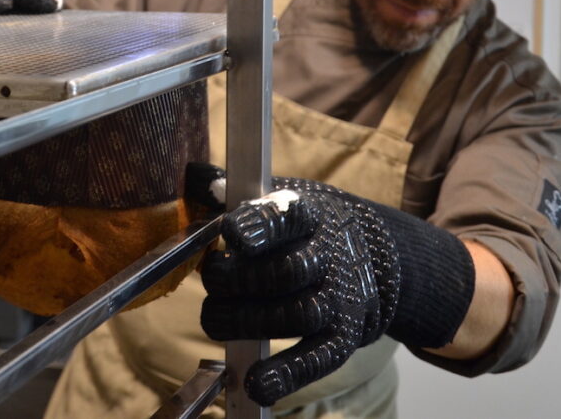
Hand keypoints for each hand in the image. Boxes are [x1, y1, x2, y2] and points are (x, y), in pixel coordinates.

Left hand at [199, 175, 474, 406]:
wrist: (365, 252)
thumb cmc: (298, 223)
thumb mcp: (272, 194)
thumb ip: (229, 188)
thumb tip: (196, 177)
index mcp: (304, 213)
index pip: (284, 217)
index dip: (257, 226)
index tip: (231, 232)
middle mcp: (326, 253)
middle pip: (285, 271)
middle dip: (237, 280)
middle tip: (213, 279)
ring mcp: (338, 296)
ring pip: (298, 314)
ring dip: (249, 321)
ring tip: (217, 319)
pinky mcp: (344, 334)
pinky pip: (318, 358)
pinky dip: (287, 374)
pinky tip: (256, 384)